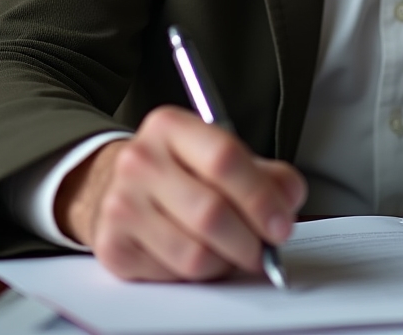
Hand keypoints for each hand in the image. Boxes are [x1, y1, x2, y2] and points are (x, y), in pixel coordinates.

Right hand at [55, 106, 307, 280]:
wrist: (113, 185)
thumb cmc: (177, 170)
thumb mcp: (218, 153)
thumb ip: (265, 173)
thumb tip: (290, 198)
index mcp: (170, 126)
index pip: (224, 159)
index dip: (261, 197)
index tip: (282, 223)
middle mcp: (140, 161)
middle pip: (211, 212)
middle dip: (250, 240)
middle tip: (266, 249)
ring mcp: (121, 204)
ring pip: (194, 254)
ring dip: (226, 262)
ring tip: (233, 252)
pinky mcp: (112, 246)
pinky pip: (172, 275)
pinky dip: (198, 275)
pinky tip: (201, 255)